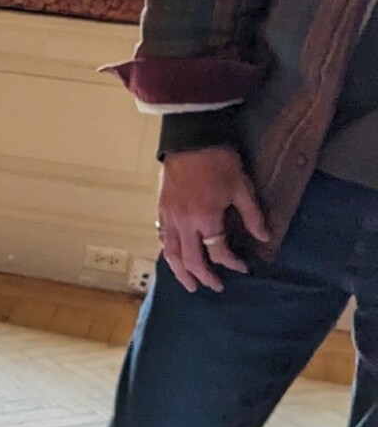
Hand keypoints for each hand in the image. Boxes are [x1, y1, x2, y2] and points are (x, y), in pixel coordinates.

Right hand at [156, 147, 269, 293]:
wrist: (191, 139)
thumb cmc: (219, 161)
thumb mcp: (241, 187)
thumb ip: (252, 215)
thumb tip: (264, 237)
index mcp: (206, 218)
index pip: (218, 251)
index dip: (232, 263)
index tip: (243, 268)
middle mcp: (185, 223)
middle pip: (191, 260)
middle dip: (203, 277)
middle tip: (214, 287)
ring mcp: (170, 217)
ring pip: (170, 253)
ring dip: (179, 272)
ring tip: (188, 284)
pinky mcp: (162, 209)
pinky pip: (162, 237)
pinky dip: (168, 251)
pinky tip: (173, 257)